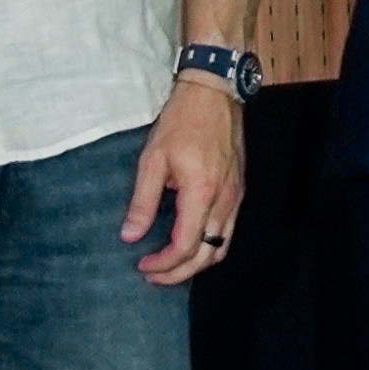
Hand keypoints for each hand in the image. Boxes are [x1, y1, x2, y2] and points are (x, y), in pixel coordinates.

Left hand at [124, 75, 246, 283]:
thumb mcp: (152, 160)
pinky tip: (190, 242)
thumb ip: (142, 202)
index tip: (142, 265)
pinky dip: (209, 247)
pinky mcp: (239, 191)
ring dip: (197, 263)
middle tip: (153, 275)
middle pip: (208, 256)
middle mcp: (224, 201)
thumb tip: (130, 236)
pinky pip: (227, 231)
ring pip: (222, 247)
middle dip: (179, 273)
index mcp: (201, 194)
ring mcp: (236, 197)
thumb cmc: (181, 122)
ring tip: (171, 265)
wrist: (214, 94)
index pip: (185, 246)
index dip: (163, 264)